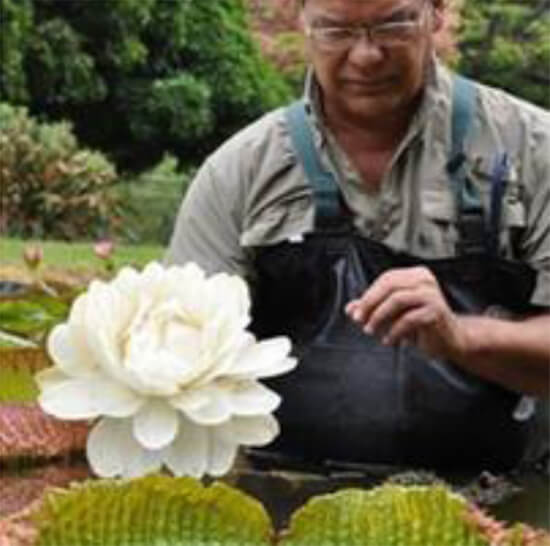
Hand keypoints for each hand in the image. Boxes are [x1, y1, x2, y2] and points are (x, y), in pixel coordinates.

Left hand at [345, 266, 467, 359]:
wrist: (450, 340)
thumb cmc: (421, 324)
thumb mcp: (392, 314)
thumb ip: (372, 308)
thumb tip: (350, 308)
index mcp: (415, 275)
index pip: (386, 279)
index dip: (368, 295)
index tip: (355, 312)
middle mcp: (425, 280)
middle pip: (390, 285)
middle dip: (370, 303)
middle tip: (358, 319)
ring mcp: (432, 295)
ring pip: (397, 299)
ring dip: (379, 317)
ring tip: (370, 330)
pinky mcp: (436, 312)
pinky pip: (408, 319)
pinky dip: (394, 331)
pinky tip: (388, 340)